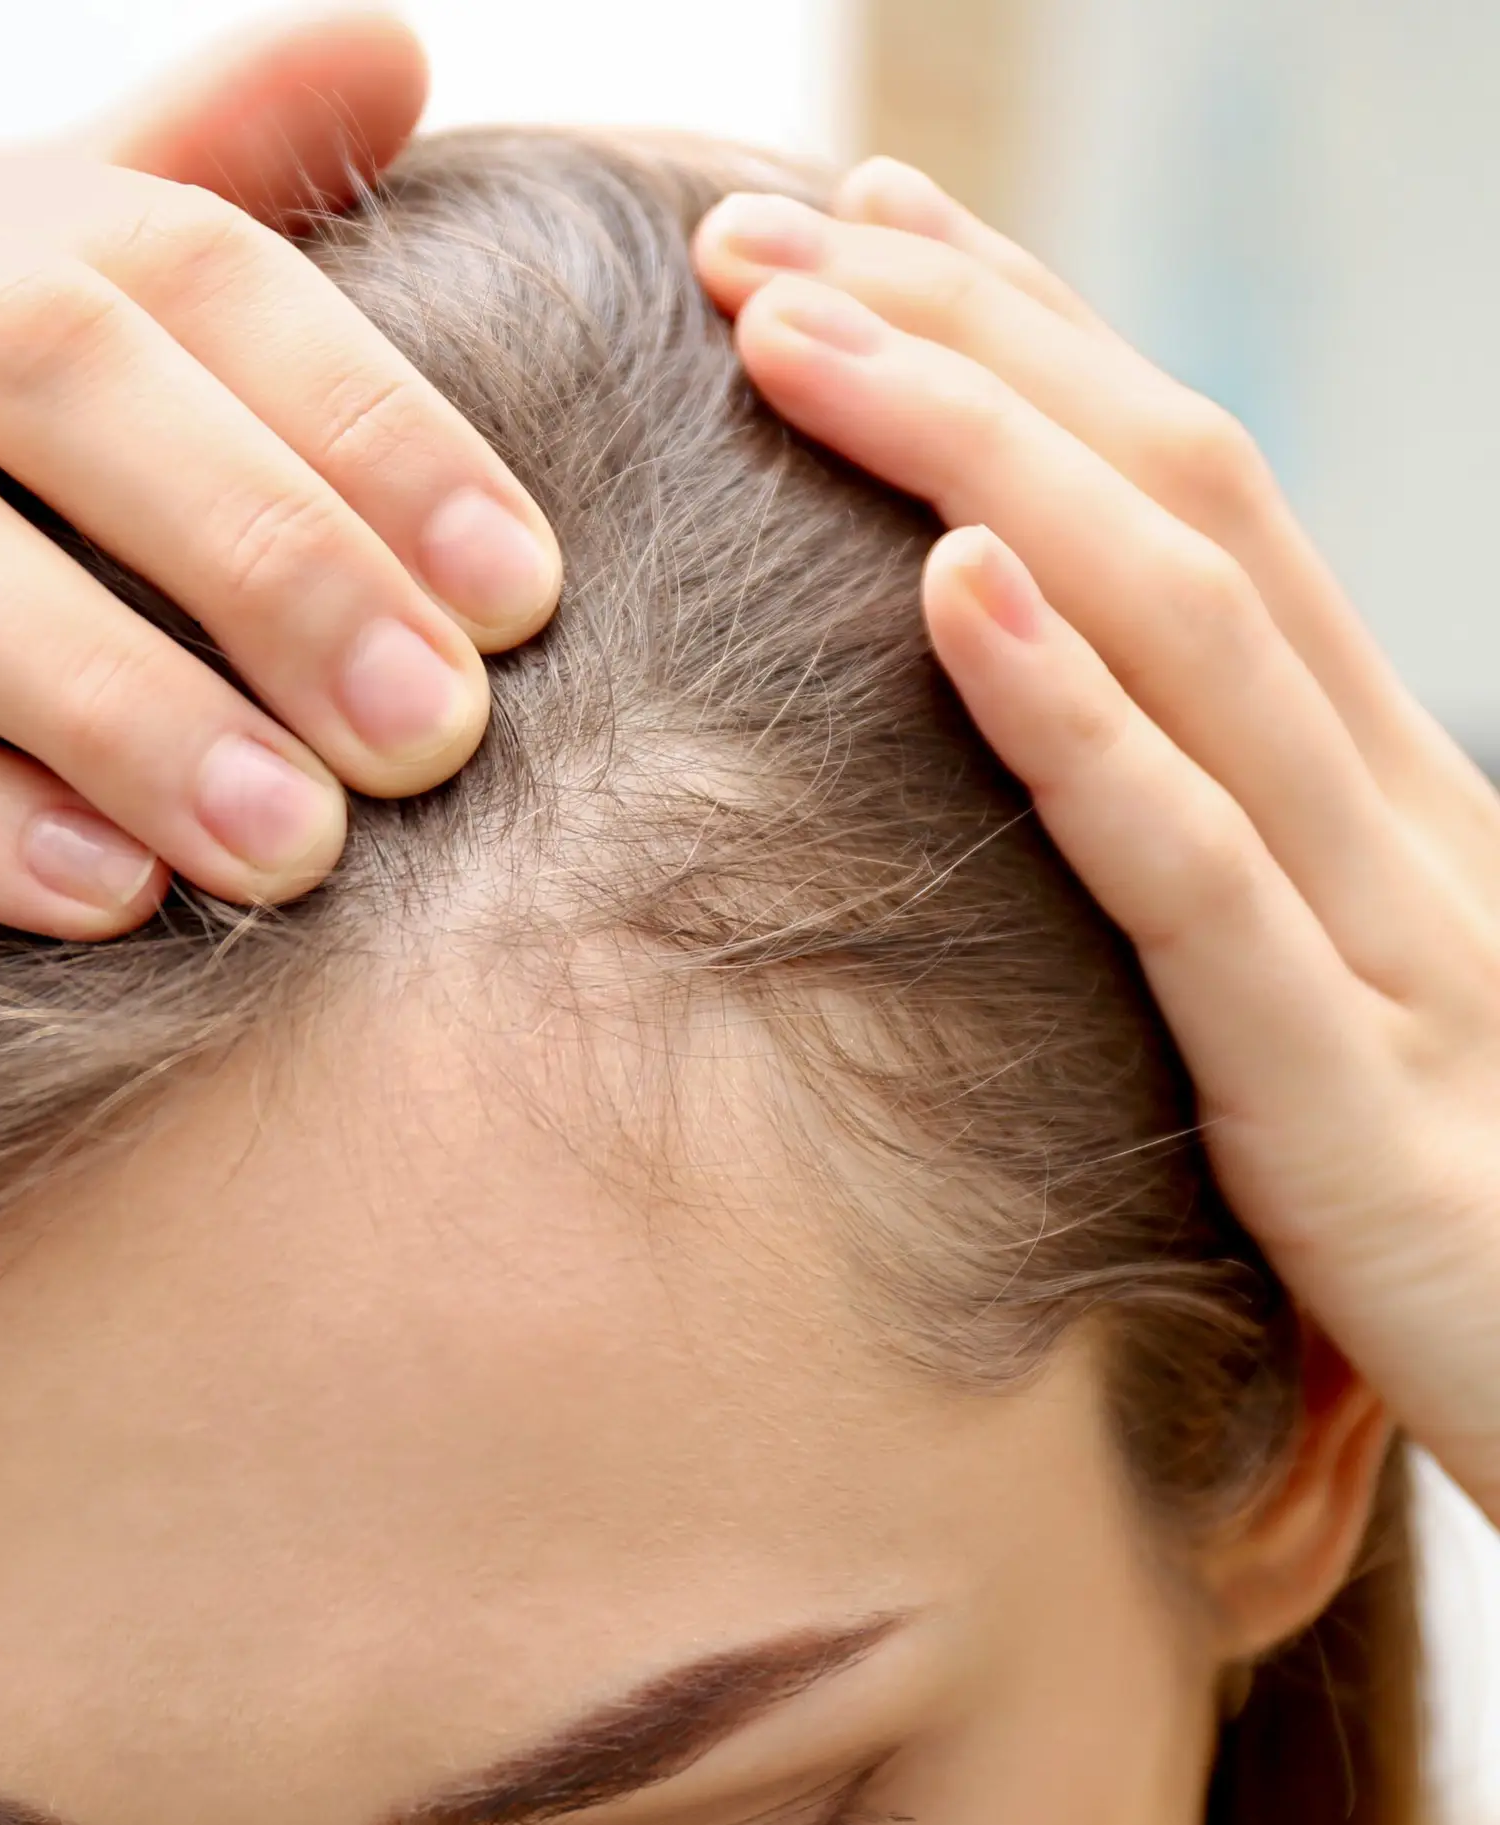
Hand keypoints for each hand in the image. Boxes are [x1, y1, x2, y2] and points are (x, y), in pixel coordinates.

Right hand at [0, 11, 559, 935]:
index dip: (371, 422)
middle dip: (265, 556)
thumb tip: (397, 46)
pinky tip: (102, 898)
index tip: (523, 597)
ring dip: (117, 703)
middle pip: (41, 366)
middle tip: (428, 738)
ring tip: (288, 847)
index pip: (175, 258)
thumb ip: (180, 197)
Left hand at [693, 160, 1499, 1522]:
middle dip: (960, 343)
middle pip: (1175, 502)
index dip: (1027, 345)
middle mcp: (1390, 818)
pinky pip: (1200, 876)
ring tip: (786, 329)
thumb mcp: (1328, 1017)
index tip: (863, 238)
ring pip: (1184, 632)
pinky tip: (948, 593)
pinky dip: (1073, 722)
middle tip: (757, 230)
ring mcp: (1386, 947)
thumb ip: (1215, 886)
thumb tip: (1051, 774)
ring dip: (972, 457)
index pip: (1187, 503)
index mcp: (1372, 797)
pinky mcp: (1359, 1113)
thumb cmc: (1476, 1233)